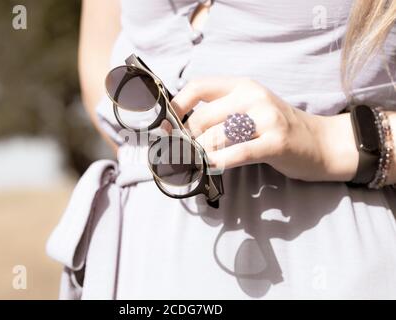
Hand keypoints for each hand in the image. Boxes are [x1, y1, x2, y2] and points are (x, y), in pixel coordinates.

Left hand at [171, 77, 358, 181]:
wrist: (320, 142)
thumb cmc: (276, 128)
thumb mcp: (249, 109)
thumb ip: (220, 112)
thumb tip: (179, 126)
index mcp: (242, 85)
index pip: (198, 86)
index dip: (176, 105)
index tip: (166, 125)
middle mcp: (252, 96)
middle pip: (202, 117)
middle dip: (185, 139)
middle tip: (181, 154)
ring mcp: (266, 118)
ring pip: (216, 137)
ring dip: (200, 154)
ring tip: (195, 163)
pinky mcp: (276, 141)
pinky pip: (237, 152)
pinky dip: (219, 162)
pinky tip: (212, 167)